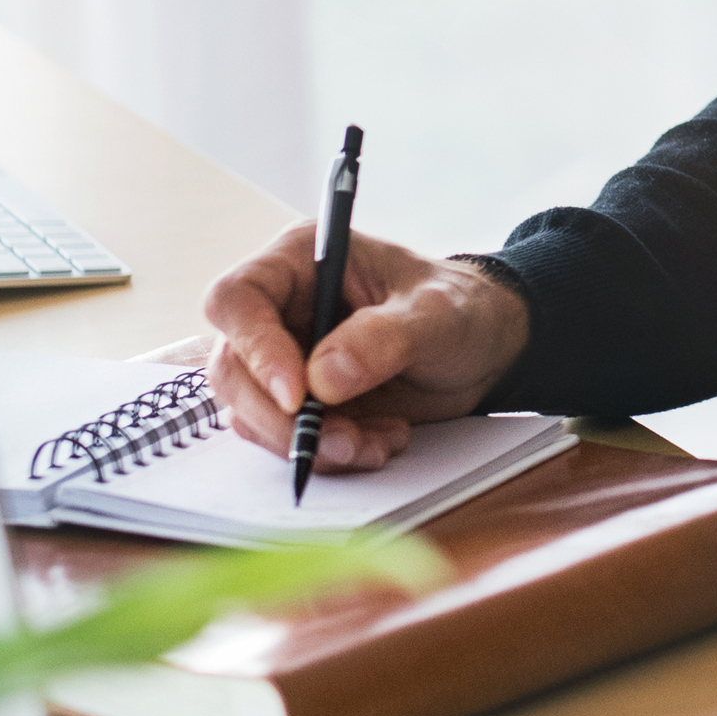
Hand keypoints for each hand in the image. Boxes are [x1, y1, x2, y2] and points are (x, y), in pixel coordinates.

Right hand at [199, 227, 530, 472]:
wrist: (484, 347)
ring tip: (377, 443)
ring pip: (254, 414)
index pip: (237, 299)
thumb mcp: (436, 313)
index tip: (298, 396)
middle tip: (341, 442)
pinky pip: (288, 440)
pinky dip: (329, 454)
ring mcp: (286, 360)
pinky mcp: (302, 404)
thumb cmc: (459, 307)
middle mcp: (280, 309)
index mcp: (300, 261)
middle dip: (282, 418)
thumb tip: (322, 378)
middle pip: (233, 369)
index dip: (254, 349)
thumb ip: (383, 338)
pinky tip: (380, 442)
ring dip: (310, 443)